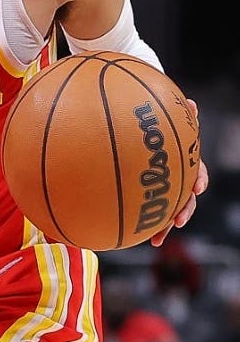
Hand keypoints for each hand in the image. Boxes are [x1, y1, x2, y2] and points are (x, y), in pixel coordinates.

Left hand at [151, 99, 208, 246]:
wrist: (145, 135)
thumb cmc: (157, 126)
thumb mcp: (168, 120)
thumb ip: (178, 113)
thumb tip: (191, 102)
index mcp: (187, 163)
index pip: (199, 173)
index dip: (200, 181)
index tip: (198, 188)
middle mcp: (180, 179)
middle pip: (187, 198)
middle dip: (184, 210)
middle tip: (178, 220)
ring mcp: (167, 190)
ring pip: (171, 210)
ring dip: (166, 225)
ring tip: (158, 239)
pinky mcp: (152, 198)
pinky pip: (151, 213)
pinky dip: (148, 226)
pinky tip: (141, 239)